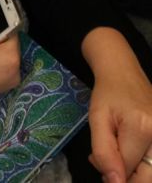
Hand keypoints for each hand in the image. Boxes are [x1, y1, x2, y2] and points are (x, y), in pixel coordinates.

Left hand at [82, 28, 151, 181]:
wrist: (124, 72)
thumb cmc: (108, 93)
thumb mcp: (97, 119)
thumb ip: (103, 151)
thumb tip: (114, 182)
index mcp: (141, 128)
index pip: (125, 169)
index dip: (107, 170)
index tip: (97, 160)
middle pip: (145, 177)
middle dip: (124, 177)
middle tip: (108, 163)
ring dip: (134, 173)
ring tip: (119, 155)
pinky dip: (142, 165)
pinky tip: (129, 152)